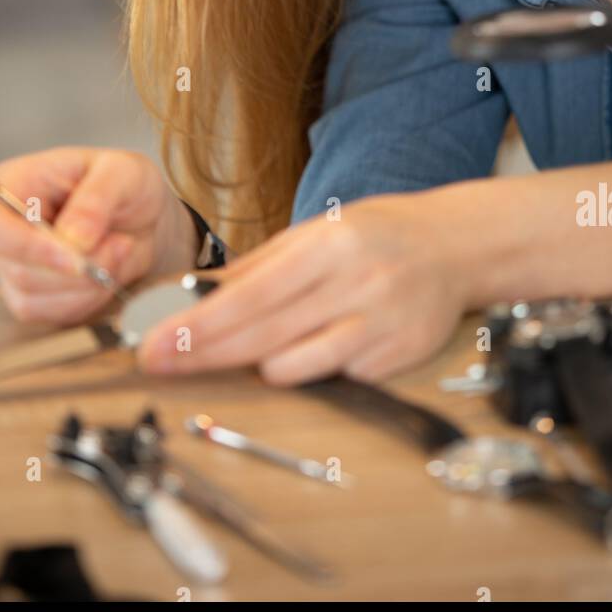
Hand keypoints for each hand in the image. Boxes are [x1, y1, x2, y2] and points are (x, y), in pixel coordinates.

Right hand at [0, 146, 194, 324]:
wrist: (144, 216)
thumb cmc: (124, 183)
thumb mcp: (122, 172)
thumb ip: (96, 199)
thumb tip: (72, 238)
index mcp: (13, 184)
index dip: (22, 246)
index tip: (74, 253)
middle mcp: (4, 228)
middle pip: (15, 270)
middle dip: (77, 268)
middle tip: (121, 243)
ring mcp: (15, 266)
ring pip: (35, 298)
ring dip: (89, 283)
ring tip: (120, 249)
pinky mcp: (34, 296)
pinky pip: (53, 314)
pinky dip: (90, 299)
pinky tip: (109, 273)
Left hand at [137, 193, 470, 384]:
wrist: (454, 246)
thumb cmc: (377, 235)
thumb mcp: (316, 232)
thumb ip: (259, 266)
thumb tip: (197, 293)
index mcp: (330, 245)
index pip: (250, 296)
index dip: (198, 325)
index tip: (158, 343)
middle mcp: (356, 284)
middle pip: (264, 335)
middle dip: (204, 354)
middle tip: (160, 364)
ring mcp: (381, 325)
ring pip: (297, 367)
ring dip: (261, 365)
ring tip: (252, 350)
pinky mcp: (399, 358)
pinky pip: (335, 379)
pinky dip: (312, 371)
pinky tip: (311, 351)